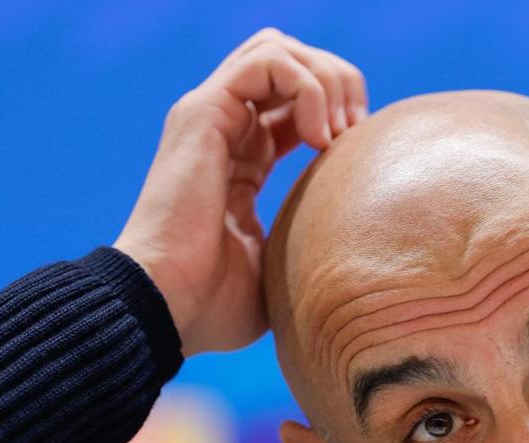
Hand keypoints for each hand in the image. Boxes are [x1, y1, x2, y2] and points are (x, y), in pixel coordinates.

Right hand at [113, 29, 367, 356]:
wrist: (168, 306)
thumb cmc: (214, 304)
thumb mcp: (279, 270)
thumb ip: (305, 244)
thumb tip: (348, 257)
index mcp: (241, 162)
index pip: (297, 104)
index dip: (339, 114)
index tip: (360, 156)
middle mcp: (224, 130)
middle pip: (291, 61)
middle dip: (338, 84)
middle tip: (356, 133)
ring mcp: (211, 116)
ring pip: (280, 49)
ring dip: (325, 80)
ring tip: (336, 134)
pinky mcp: (204, 112)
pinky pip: (269, 62)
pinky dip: (307, 88)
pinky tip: (319, 137)